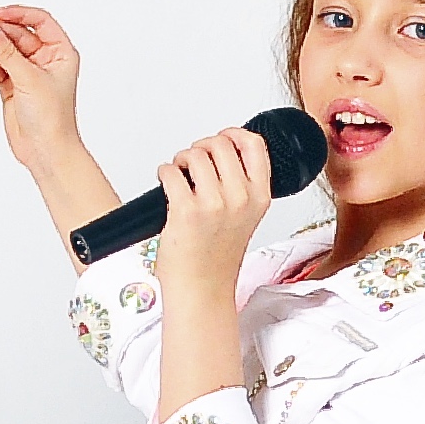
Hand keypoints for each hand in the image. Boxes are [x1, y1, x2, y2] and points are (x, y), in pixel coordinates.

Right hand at [0, 3, 89, 174]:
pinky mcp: (13, 86)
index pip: (41, 22)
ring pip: (4, 51)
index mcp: (60, 53)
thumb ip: (6, 52)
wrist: (46, 151)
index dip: (20, 14)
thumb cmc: (52, 118)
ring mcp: (28, 73)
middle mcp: (45, 60)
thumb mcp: (28, 78)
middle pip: (18, 34)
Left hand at [152, 125, 270, 292]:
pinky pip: (171, 171)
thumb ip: (242, 187)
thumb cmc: (217, 258)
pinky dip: (164, 172)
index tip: (222, 137)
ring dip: (181, 159)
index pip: (254, 145)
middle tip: (194, 160)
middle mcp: (240, 198)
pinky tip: (167, 183)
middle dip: (201, 147)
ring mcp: (214, 204)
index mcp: (260, 197)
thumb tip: (223, 154)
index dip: (234, 134)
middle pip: (220, 143)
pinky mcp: (186, 210)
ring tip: (179, 173)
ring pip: (194, 154)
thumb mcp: (245, 218)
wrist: (201, 289)